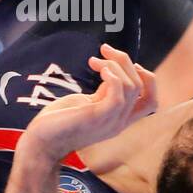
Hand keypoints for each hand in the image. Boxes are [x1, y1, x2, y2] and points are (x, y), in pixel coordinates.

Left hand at [23, 44, 156, 158]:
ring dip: (115, 65)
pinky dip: (111, 75)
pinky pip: (118, 93)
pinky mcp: (98, 117)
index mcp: (120, 119)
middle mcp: (120, 122)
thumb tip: (111, 71)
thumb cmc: (59, 121)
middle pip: (144, 88)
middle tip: (105, 49)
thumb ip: (103, 93)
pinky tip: (96, 67)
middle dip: (127, 62)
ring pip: (132, 86)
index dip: (146, 77)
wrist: (41, 142)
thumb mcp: (88, 103)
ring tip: (94, 61)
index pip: (151, 100)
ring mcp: (111, 122)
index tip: (123, 63)